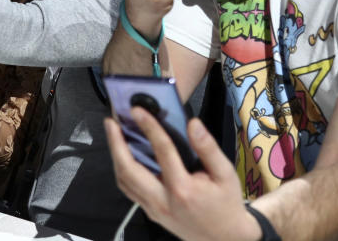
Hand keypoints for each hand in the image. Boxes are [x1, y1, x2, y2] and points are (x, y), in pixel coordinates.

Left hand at [104, 109, 260, 240]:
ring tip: (113, 134)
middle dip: (116, 143)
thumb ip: (208, 148)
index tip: (137, 110)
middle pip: (129, 170)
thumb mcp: (226, 175)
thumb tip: (193, 124)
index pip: (162, 151)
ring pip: (124, 181)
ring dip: (115, 156)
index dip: (149, 127)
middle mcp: (163, 201)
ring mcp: (153, 209)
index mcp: (183, 189)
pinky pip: (129, 190)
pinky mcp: (150, 213)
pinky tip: (122, 155)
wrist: (225, 238)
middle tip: (110, 122)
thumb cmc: (226, 204)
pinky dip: (121, 170)